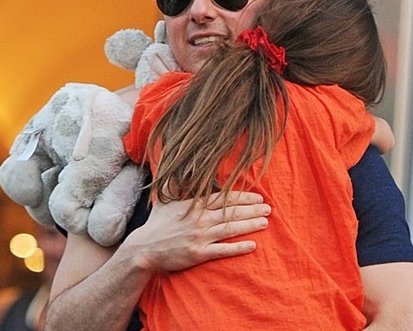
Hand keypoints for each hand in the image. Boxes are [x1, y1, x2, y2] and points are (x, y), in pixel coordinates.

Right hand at [123, 191, 270, 272]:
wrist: (143, 249)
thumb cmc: (156, 225)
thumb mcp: (164, 200)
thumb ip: (174, 184)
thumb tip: (169, 158)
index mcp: (194, 205)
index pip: (223, 198)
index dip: (243, 197)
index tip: (258, 196)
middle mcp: (199, 219)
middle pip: (231, 212)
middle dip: (252, 209)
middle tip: (269, 208)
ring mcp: (199, 237)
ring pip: (230, 229)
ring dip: (250, 225)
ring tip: (265, 222)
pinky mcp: (198, 254)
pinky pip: (222, 250)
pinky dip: (238, 248)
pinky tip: (252, 245)